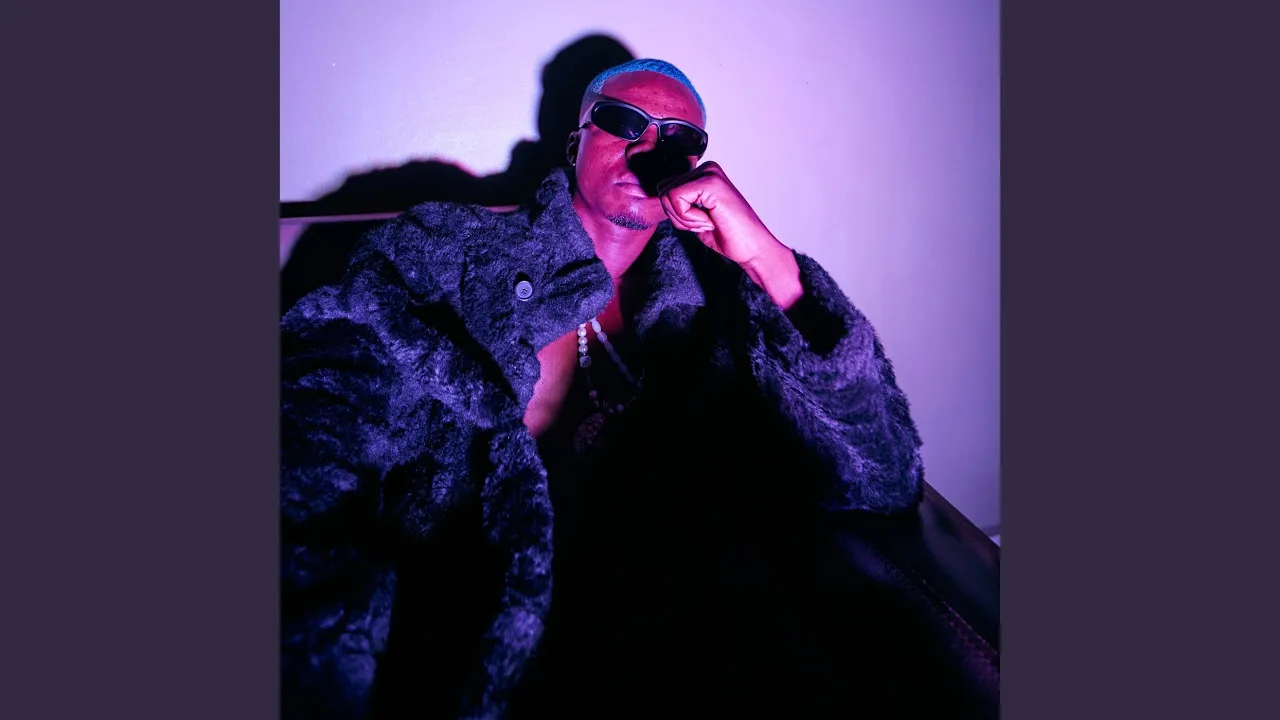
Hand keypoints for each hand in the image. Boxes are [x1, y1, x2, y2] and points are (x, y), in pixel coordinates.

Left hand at [657, 162, 803, 308]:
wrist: (752, 249)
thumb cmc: (728, 236)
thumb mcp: (695, 216)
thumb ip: (680, 203)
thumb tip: (657, 196)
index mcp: (704, 174)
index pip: (665, 189)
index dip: (676, 214)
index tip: (702, 221)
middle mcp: (707, 168)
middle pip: (662, 191)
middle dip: (677, 216)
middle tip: (704, 224)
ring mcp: (710, 172)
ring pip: (666, 195)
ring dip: (684, 218)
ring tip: (708, 222)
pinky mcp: (710, 182)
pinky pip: (676, 198)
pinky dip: (688, 218)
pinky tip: (710, 221)